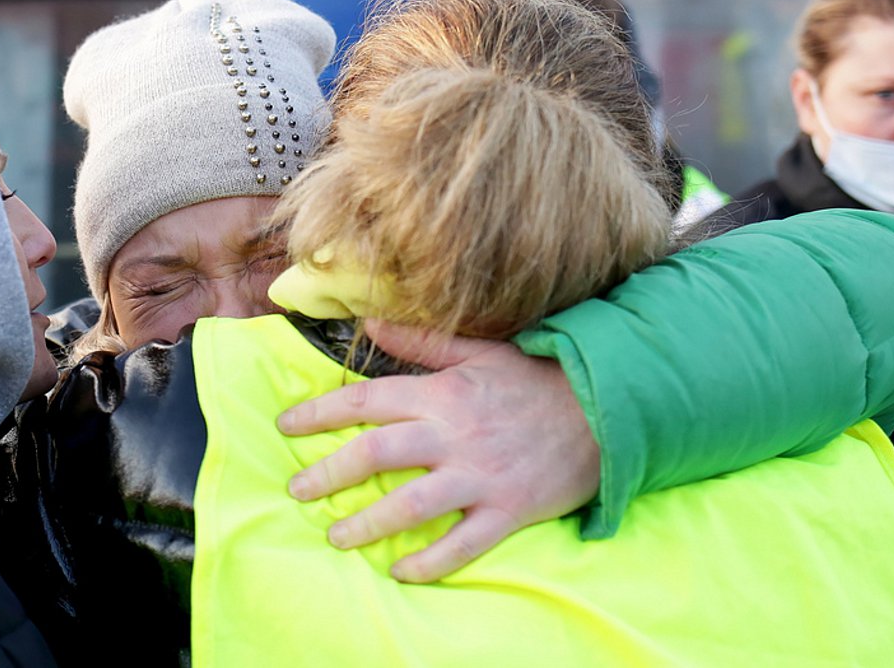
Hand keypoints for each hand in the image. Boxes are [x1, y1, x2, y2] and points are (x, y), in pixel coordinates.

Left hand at [277, 318, 599, 582]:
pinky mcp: (507, 511)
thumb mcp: (479, 351)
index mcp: (443, 394)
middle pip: (375, 455)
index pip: (366, 401)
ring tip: (335, 535)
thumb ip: (422, 341)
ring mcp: (480, 477)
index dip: (320, 413)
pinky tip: (400, 571)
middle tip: (297, 488)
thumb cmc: (536, 379)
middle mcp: (454, 436)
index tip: (287, 427)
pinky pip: (461, 545)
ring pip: (409, 506)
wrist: (606, 409)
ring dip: (365, 524)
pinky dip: (428, 562)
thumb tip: (368, 322)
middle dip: (327, 473)